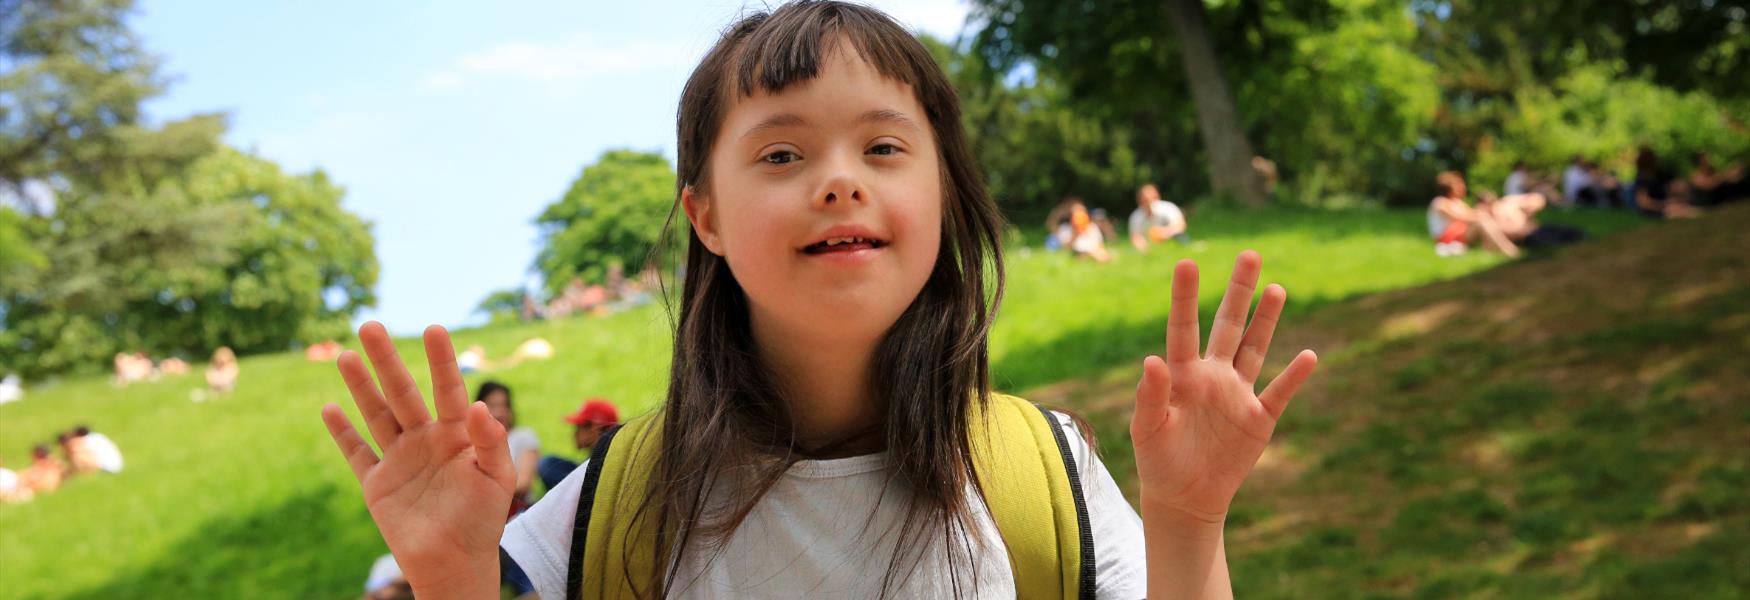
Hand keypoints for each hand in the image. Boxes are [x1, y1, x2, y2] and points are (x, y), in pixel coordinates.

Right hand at [319, 322, 514, 593]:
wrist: (454, 562)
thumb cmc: (482, 520)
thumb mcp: (495, 479)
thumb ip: (489, 442)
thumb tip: (477, 404)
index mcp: (457, 435)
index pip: (448, 390)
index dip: (441, 360)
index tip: (434, 328)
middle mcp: (426, 440)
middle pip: (402, 393)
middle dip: (387, 360)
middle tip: (371, 325)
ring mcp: (400, 459)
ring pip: (376, 414)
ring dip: (361, 386)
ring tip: (347, 355)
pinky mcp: (378, 483)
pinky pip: (357, 453)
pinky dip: (342, 433)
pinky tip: (329, 408)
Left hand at [1132, 251, 1316, 522]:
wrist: (1184, 498)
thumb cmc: (1158, 460)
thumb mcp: (1147, 429)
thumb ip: (1150, 396)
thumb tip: (1151, 360)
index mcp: (1181, 375)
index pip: (1183, 328)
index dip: (1186, 297)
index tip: (1187, 262)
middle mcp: (1212, 376)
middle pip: (1228, 326)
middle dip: (1239, 292)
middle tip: (1250, 255)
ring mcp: (1237, 394)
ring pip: (1255, 349)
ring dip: (1267, 321)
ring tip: (1277, 287)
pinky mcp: (1258, 419)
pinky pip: (1280, 393)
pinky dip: (1294, 376)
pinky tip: (1309, 355)